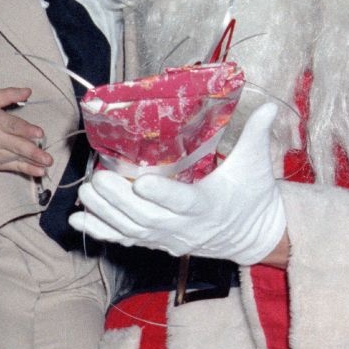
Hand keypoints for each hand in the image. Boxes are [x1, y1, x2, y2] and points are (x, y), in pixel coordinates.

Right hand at [0, 87, 52, 177]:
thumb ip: (9, 94)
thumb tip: (28, 91)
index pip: (12, 126)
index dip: (26, 130)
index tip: (39, 133)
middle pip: (17, 146)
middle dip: (33, 152)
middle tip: (48, 157)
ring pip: (17, 158)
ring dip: (33, 162)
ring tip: (47, 165)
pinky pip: (13, 167)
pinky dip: (27, 170)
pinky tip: (39, 172)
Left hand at [69, 102, 286, 264]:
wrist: (251, 235)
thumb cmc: (252, 197)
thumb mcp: (257, 166)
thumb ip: (257, 134)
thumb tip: (269, 106)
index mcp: (209, 205)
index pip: (184, 202)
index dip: (162, 195)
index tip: (142, 182)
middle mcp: (186, 227)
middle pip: (147, 218)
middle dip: (119, 200)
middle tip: (98, 178)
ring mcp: (169, 238)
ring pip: (132, 231)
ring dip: (105, 213)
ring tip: (86, 192)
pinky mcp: (158, 242)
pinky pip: (126, 241)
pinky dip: (101, 231)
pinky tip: (79, 218)